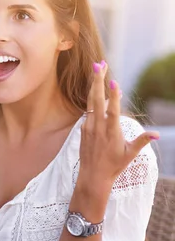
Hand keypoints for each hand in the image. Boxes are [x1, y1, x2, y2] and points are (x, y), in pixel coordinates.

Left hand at [78, 61, 158, 190]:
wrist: (92, 176)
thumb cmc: (114, 165)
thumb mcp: (130, 154)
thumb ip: (142, 141)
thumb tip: (157, 135)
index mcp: (111, 131)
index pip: (112, 110)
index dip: (113, 96)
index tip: (114, 81)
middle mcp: (98, 127)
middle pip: (96, 99)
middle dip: (97, 80)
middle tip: (99, 64)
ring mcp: (88, 126)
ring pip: (90, 102)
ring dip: (94, 85)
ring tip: (97, 69)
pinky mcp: (83, 128)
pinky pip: (88, 110)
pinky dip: (93, 99)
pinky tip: (98, 90)